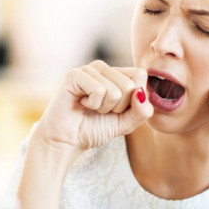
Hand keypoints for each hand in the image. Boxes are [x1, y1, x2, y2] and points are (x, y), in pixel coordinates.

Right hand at [36, 60, 153, 153]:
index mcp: (117, 74)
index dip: (133, 100)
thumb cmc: (94, 129)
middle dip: (118, 107)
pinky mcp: (74, 75)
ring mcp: (88, 69)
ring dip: (104, 108)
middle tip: (100, 111)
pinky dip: (93, 105)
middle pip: (130, 85)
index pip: (140, 75)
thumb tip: (141, 93)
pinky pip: (99, 90)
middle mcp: (103, 68)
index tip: (117, 110)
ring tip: (90, 108)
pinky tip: (81, 104)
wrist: (66, 140)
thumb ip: (141, 111)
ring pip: (115, 90)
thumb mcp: (125, 123)